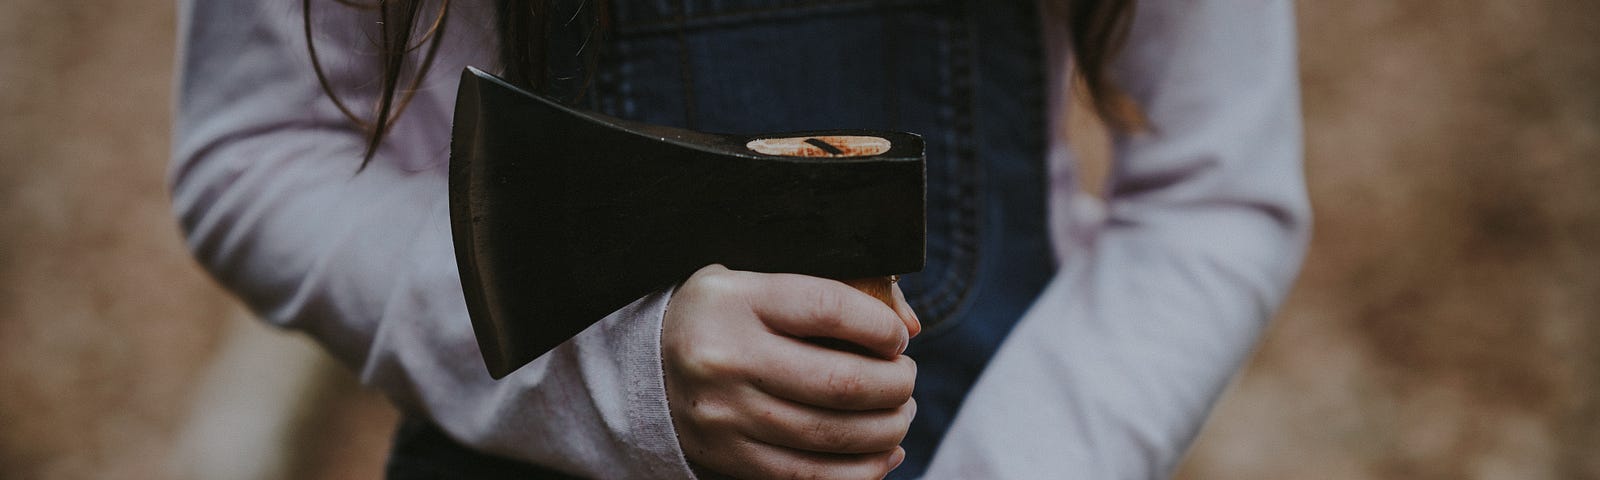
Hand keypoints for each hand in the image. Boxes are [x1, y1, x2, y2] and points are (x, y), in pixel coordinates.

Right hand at [664, 264, 919, 479]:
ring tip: (900, 414)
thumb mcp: (759, 279)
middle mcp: (724, 357)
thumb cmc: (728, 316)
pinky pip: (809, 478)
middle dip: (895, 386)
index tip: (897, 339)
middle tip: (907, 381)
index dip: (880, 328)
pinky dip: (860, 472)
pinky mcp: (728, 457)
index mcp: (734, 299)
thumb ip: (833, 290)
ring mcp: (724, 414)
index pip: (828, 309)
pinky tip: (882, 455)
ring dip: (887, 430)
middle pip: (839, 382)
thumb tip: (908, 326)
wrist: (645, 367)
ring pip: (831, 435)